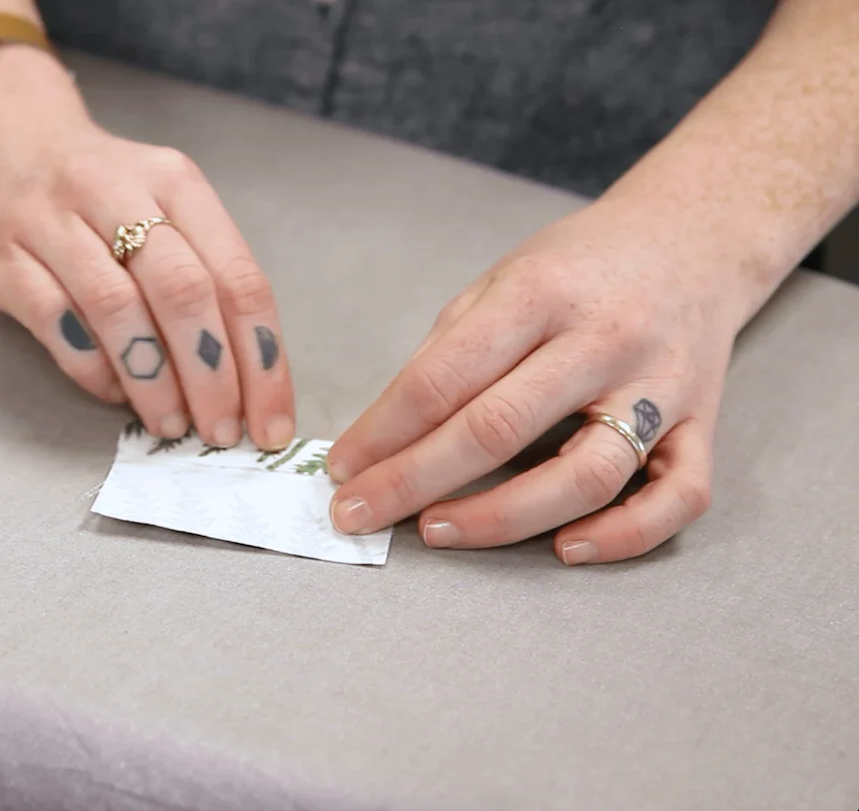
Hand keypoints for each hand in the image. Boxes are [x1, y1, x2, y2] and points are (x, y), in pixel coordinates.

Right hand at [0, 45, 294, 449]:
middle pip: (182, 292)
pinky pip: (55, 320)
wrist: (2, 135)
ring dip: (152, 379)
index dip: (260, 359)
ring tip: (171, 424)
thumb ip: (203, 274)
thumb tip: (240, 379)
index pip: (238, 277)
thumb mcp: (165, 203)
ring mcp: (51, 221)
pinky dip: (91, 367)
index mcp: (174, 182)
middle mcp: (114, 191)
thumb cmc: (101, 188)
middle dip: (211, 376)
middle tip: (222, 432)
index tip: (269, 422)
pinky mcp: (0, 255)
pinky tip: (114, 393)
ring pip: (116, 309)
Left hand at [324, 197, 756, 564]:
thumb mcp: (501, 280)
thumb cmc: (581, 268)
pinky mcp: (706, 424)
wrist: (694, 238)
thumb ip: (448, 350)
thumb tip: (384, 431)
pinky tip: (566, 549)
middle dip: (413, 481)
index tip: (341, 470)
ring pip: (587, 474)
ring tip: (436, 531)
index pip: (444, 377)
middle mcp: (605, 339)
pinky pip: (678, 497)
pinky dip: (624, 535)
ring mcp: (663, 385)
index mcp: (540, 294)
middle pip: (498, 428)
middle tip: (358, 515)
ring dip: (502, 517)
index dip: (382, 432)